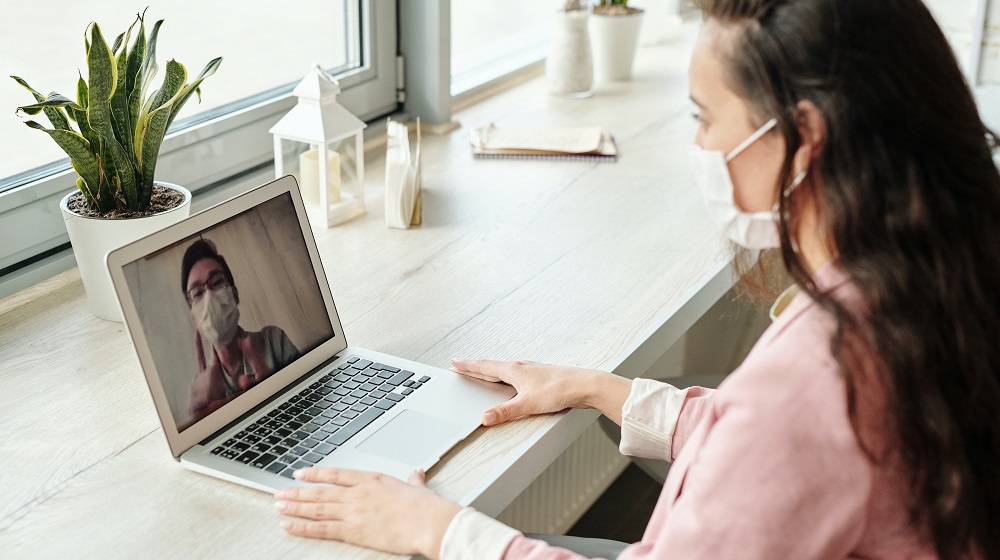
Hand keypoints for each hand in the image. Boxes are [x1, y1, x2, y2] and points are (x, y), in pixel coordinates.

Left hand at [275, 467, 460, 558]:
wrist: (428, 521)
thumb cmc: (425, 507)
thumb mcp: (418, 488)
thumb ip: (413, 481)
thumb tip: (416, 474)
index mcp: (372, 479)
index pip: (336, 474)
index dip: (316, 474)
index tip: (301, 473)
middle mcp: (358, 493)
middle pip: (321, 491)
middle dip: (298, 492)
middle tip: (281, 493)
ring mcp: (354, 511)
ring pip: (317, 508)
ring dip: (295, 506)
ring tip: (279, 506)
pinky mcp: (353, 530)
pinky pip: (321, 528)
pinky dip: (303, 527)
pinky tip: (289, 525)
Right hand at [451, 359, 629, 425]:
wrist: (584, 385)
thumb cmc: (559, 389)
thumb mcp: (528, 404)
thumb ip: (505, 412)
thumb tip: (485, 418)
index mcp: (514, 370)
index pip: (484, 367)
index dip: (468, 366)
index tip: (455, 362)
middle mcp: (521, 367)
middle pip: (492, 366)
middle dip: (475, 367)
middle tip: (462, 365)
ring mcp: (531, 371)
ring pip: (504, 370)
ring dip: (490, 371)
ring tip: (482, 372)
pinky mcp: (540, 378)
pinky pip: (515, 374)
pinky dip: (505, 376)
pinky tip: (511, 382)